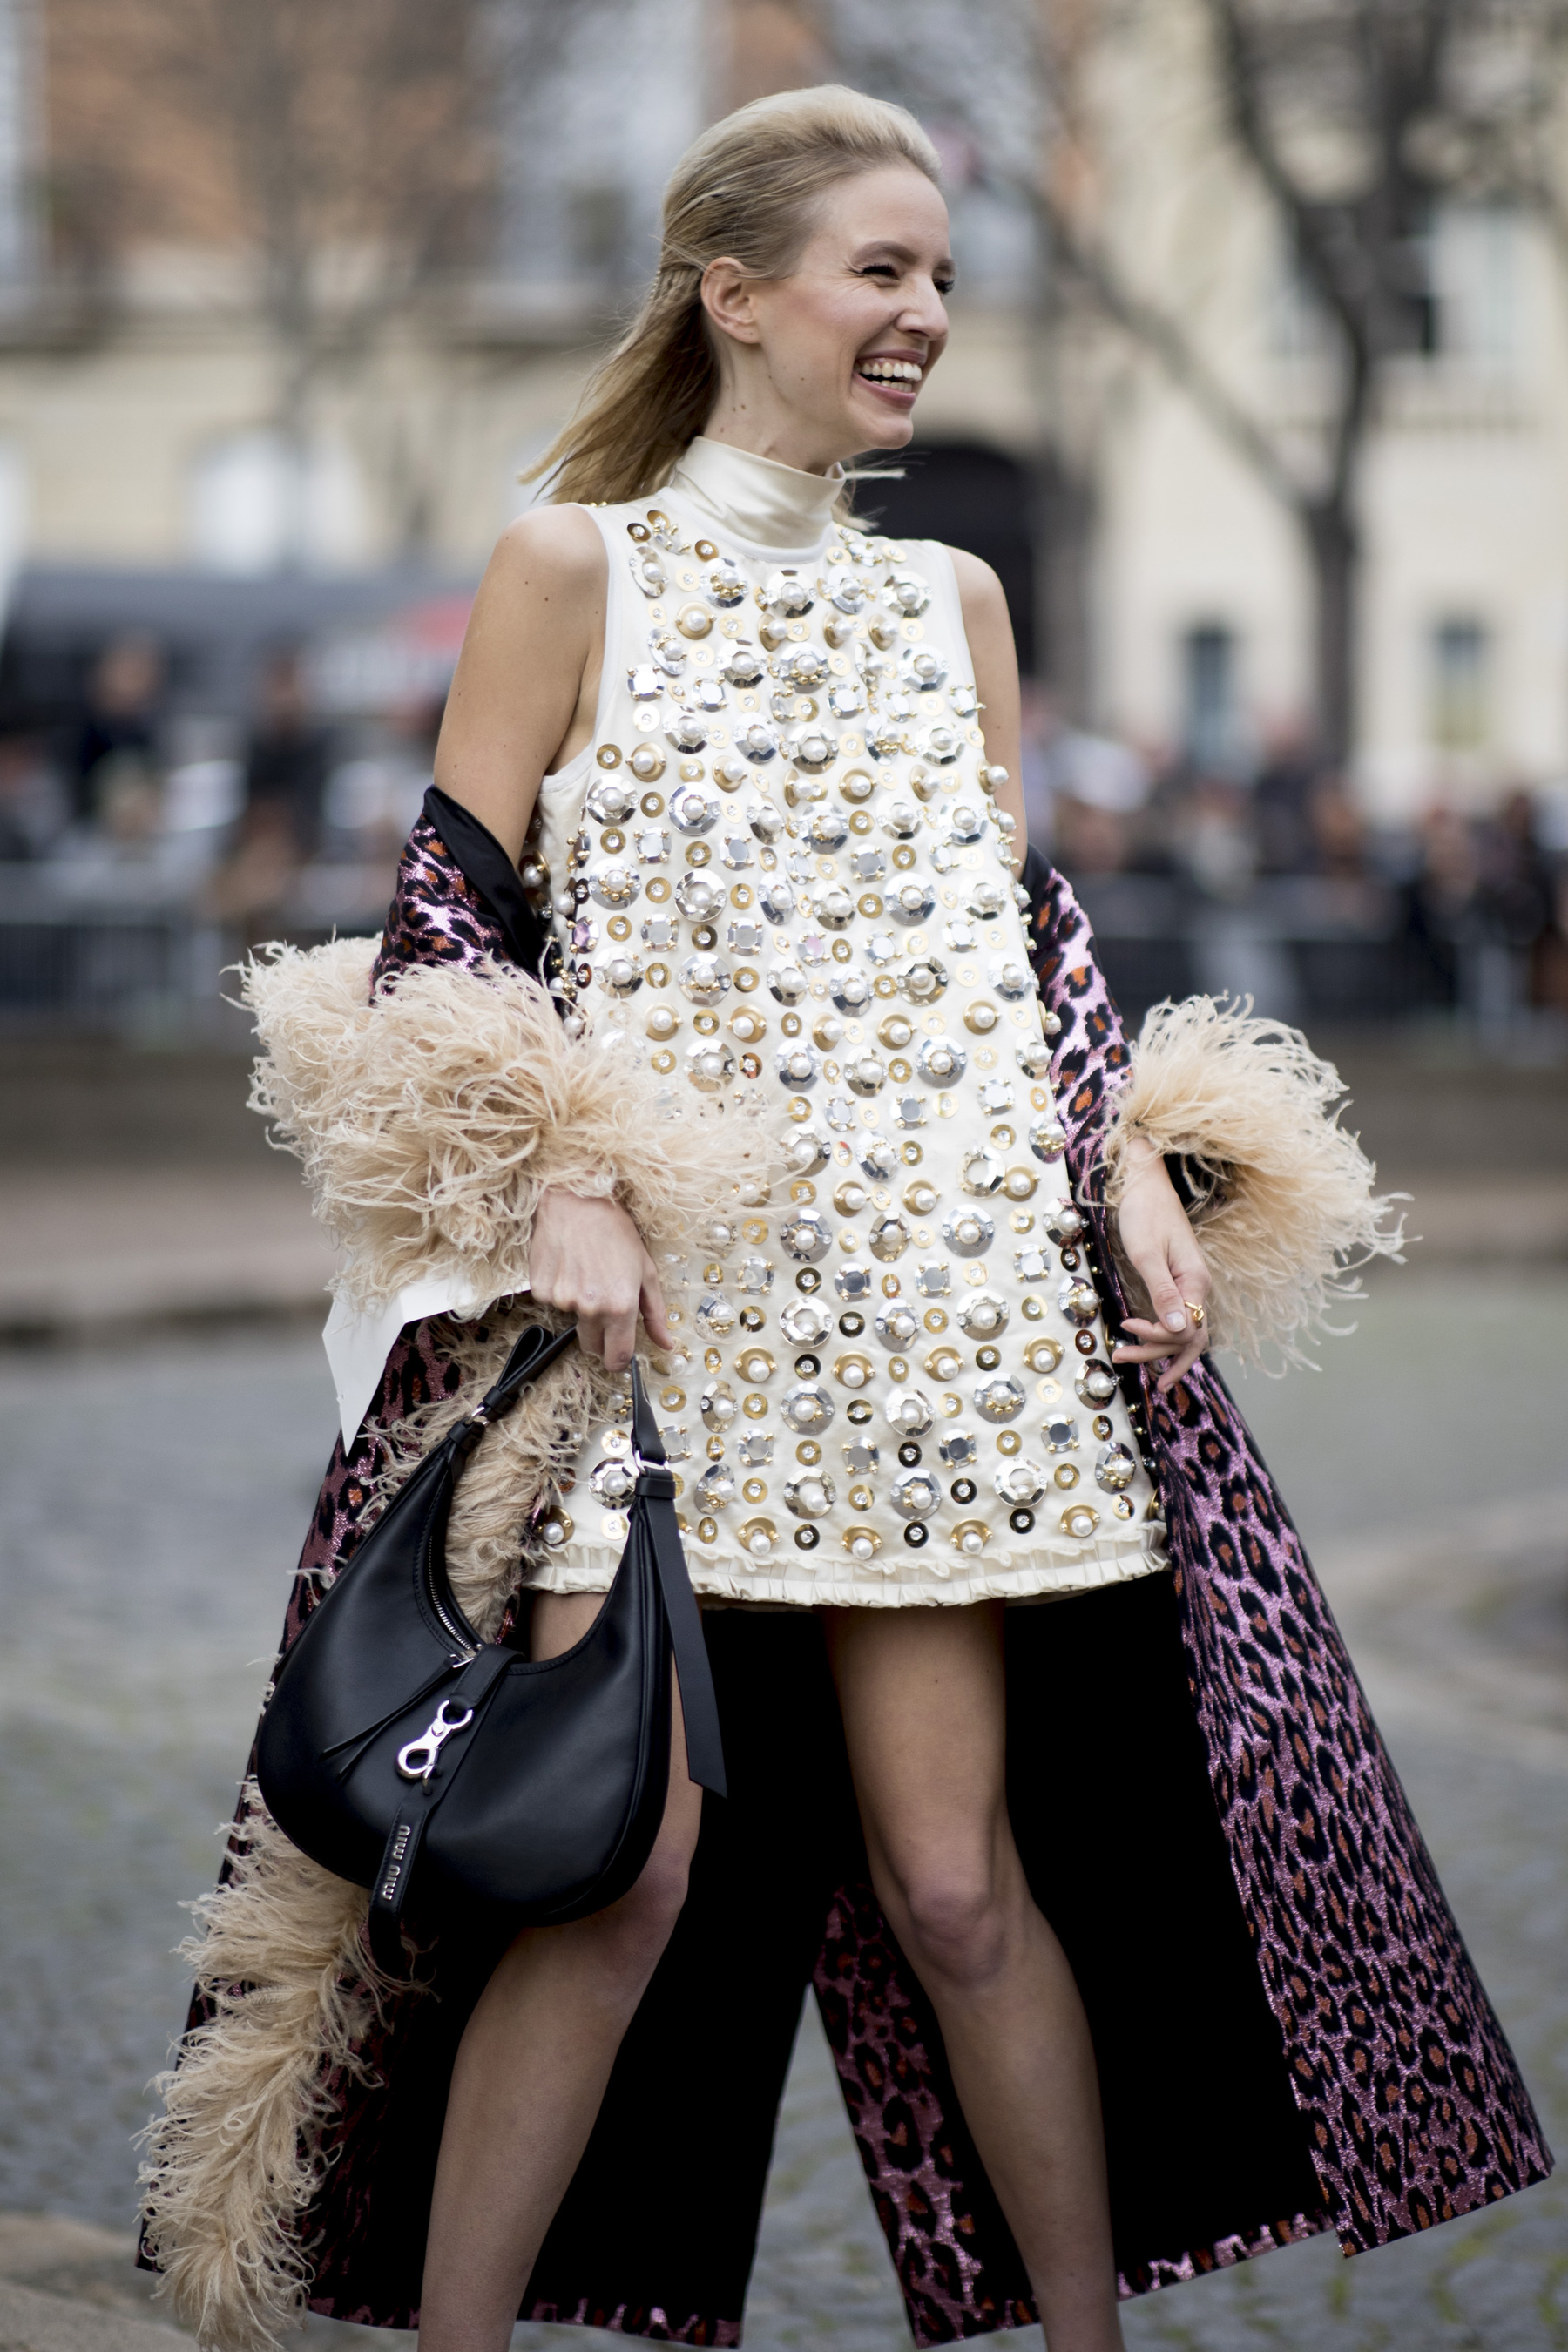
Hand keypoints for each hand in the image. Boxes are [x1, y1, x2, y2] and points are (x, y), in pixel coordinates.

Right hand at [528, 1190, 670, 1372]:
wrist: (577, 1200)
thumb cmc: (615, 1230)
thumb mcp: (645, 1271)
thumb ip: (655, 1313)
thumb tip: (666, 1344)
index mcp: (620, 1306)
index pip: (617, 1356)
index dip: (619, 1361)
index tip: (618, 1357)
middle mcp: (590, 1308)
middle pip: (592, 1345)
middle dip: (600, 1335)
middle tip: (604, 1303)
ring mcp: (563, 1300)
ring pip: (572, 1319)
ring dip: (579, 1304)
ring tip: (586, 1270)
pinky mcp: (541, 1290)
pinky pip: (553, 1302)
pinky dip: (560, 1289)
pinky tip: (568, 1265)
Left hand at [1109, 1142, 1211, 1395]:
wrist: (1145, 1185)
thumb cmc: (1145, 1215)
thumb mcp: (1148, 1254)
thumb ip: (1163, 1292)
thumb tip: (1177, 1329)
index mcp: (1196, 1281)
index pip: (1185, 1327)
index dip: (1157, 1336)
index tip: (1127, 1328)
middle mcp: (1198, 1287)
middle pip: (1188, 1336)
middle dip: (1159, 1354)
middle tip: (1123, 1359)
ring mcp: (1189, 1285)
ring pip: (1184, 1329)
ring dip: (1160, 1349)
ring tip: (1130, 1359)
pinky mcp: (1177, 1282)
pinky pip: (1178, 1317)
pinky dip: (1163, 1335)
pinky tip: (1147, 1345)